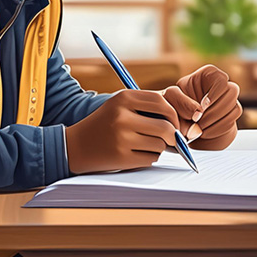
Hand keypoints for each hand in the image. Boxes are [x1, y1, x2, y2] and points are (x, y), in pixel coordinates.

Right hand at [65, 89, 179, 174]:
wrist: (75, 146)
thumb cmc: (105, 123)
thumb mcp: (122, 105)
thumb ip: (148, 107)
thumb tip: (181, 121)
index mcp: (124, 98)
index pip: (162, 103)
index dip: (173, 115)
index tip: (174, 123)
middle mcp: (123, 116)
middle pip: (166, 127)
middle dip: (172, 135)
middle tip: (170, 139)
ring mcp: (122, 138)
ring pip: (160, 145)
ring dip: (160, 147)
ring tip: (146, 144)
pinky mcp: (121, 157)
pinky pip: (151, 158)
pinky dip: (150, 157)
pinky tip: (137, 154)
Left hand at [162, 64, 241, 149]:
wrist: (180, 123)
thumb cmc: (175, 105)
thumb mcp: (171, 99)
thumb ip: (181, 101)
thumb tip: (198, 112)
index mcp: (209, 74)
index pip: (221, 79)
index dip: (214, 94)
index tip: (202, 107)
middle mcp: (222, 84)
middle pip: (232, 92)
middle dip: (215, 111)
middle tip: (199, 121)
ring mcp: (229, 100)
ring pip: (235, 108)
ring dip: (216, 122)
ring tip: (199, 128)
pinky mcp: (231, 115)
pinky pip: (232, 122)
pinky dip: (218, 130)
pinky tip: (204, 132)